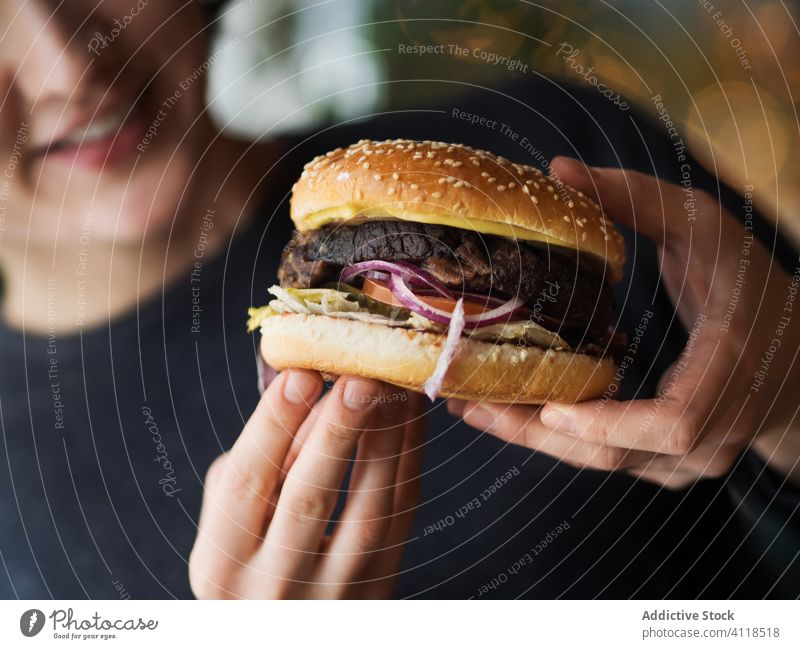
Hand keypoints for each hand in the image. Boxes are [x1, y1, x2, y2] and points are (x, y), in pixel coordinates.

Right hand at [189, 370, 423, 597]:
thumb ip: (265, 461)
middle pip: (309, 501)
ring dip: (385, 444)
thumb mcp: (232, 515)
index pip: (247, 485)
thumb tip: (315, 396)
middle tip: (359, 379)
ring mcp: (334, 593)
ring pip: (368, 514)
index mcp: (222, 561)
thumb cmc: (249, 555)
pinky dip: (408, 462)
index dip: (274, 427)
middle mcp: (275, 584)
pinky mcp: (380, 586)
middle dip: (336, 433)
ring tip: (394, 389)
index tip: (300, 374)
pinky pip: (401, 518)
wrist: (285, 627)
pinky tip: (409, 418)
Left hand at [449, 157, 799, 488]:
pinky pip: (609, 460)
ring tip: (473, 409)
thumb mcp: (705, 229)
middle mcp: (714, 431)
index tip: (552, 407)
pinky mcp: (671, 463)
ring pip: (606, 465)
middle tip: (471, 405)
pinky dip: (559, 441)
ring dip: (537, 441)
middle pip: (619, 455)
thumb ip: (637, 199)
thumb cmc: (751, 286)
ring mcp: (693, 457)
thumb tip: (560, 170)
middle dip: (540, 434)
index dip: (613, 423)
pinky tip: (512, 413)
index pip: (677, 422)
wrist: (795, 356)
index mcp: (730, 371)